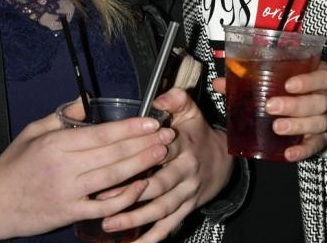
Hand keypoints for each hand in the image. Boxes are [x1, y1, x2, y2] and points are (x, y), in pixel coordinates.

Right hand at [0, 105, 173, 241]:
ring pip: (113, 178)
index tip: (150, 120)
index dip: (130, 127)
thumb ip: (62, 116)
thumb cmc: (12, 165)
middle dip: (144, 143)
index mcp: (56, 144)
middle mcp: (64, 167)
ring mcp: (68, 193)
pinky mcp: (69, 214)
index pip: (102, 133)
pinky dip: (124, 196)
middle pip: (113, 154)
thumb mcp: (33, 131)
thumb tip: (85, 101)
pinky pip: (104, 206)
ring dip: (141, 165)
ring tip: (161, 153)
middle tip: (166, 134)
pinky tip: (140, 185)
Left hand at [99, 88, 233, 241]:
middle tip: (101, 198)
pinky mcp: (187, 208)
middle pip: (159, 185)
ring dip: (135, 218)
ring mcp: (187, 193)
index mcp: (184, 146)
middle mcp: (186, 171)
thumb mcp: (190, 110)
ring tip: (109, 223)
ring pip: (161, 209)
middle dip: (131, 193)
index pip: (161, 152)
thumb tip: (159, 98)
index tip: (114, 164)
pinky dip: (152, 238)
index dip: (140, 158)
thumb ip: (176, 99)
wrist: (224, 159)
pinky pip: (170, 226)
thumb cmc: (197, 132)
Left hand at [212, 61, 326, 161]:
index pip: (322, 76)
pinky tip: (288, 153)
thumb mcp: (274, 80)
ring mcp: (326, 119)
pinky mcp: (322, 139)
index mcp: (318, 77)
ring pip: (319, 123)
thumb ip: (248, 80)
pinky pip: (315, 146)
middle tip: (271, 107)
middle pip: (319, 101)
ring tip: (277, 128)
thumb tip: (219, 83)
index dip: (308, 80)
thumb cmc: (287, 90)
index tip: (288, 85)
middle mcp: (326, 97)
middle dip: (295, 105)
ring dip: (297, 126)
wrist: (308, 112)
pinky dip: (302, 150)